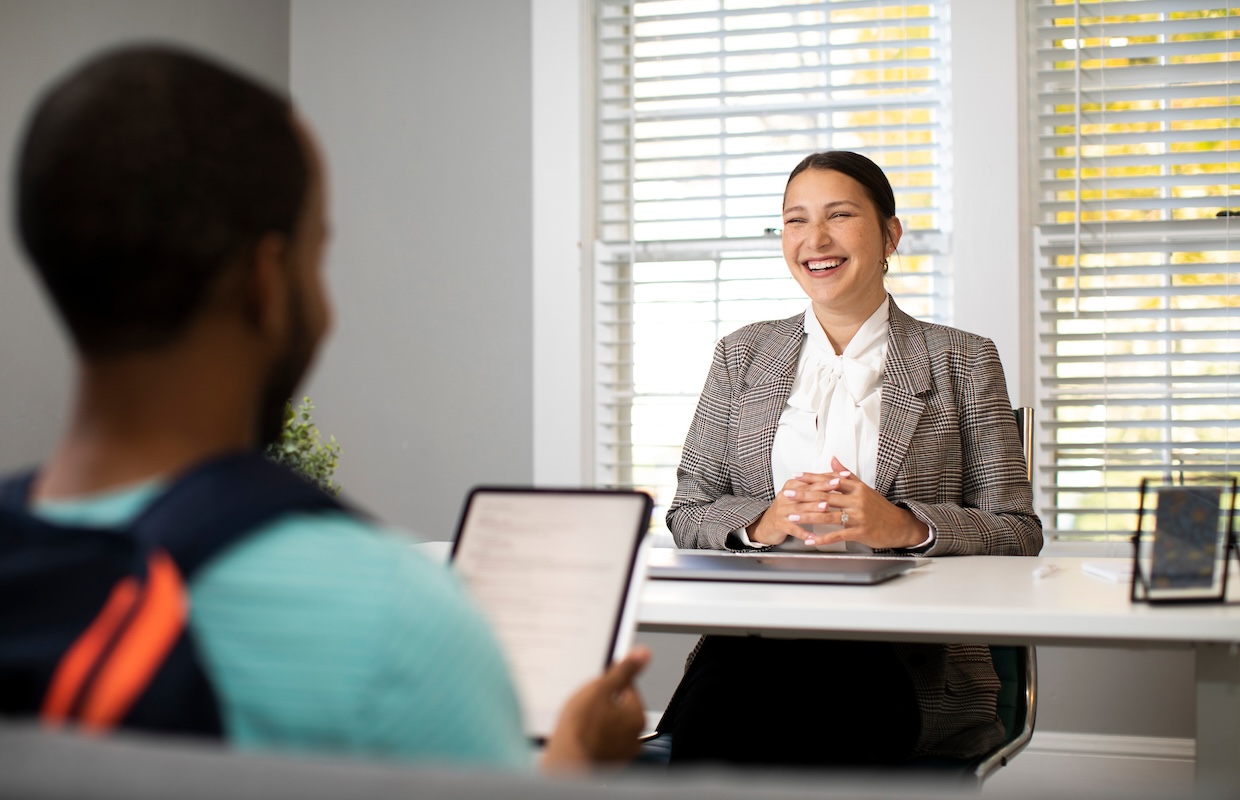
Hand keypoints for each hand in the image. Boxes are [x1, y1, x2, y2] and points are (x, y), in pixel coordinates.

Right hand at [541, 647, 650, 772]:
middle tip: (584, 706)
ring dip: (598, 721)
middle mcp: (634, 737)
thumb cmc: (578, 730)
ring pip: (610, 725)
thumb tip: (643, 654)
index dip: (608, 684)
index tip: (596, 688)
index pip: (628, 687)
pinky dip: (594, 738)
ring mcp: (621, 752)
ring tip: (580, 722)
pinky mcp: (608, 763)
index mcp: (636, 715)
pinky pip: (602, 742)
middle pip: (619, 707)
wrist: (564, 766)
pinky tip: (580, 736)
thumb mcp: (599, 689)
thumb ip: (623, 671)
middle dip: (603, 704)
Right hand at [746, 472, 838, 544]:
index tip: (843, 475)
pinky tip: (814, 537)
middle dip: (823, 488)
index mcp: (792, 486)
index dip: (827, 477)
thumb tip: (835, 474)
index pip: (812, 479)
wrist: (767, 525)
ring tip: (827, 507)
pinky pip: (794, 529)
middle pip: (807, 491)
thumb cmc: (788, 509)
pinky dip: (804, 533)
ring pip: (801, 508)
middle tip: (837, 485)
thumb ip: (816, 485)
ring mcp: (783, 511)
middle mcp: (786, 496)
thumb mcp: (800, 494)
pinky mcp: (781, 524)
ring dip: (814, 508)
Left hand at [803, 457, 929, 549]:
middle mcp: (856, 500)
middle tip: (787, 494)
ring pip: (827, 515)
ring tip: (792, 515)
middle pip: (825, 496)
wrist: (899, 525)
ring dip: (807, 516)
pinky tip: (810, 540)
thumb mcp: (864, 488)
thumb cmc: (879, 507)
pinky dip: (822, 539)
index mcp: (856, 488)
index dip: (811, 478)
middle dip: (803, 495)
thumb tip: (833, 459)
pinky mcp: (859, 532)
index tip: (796, 477)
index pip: (829, 480)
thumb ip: (847, 474)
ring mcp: (858, 516)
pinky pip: (837, 535)